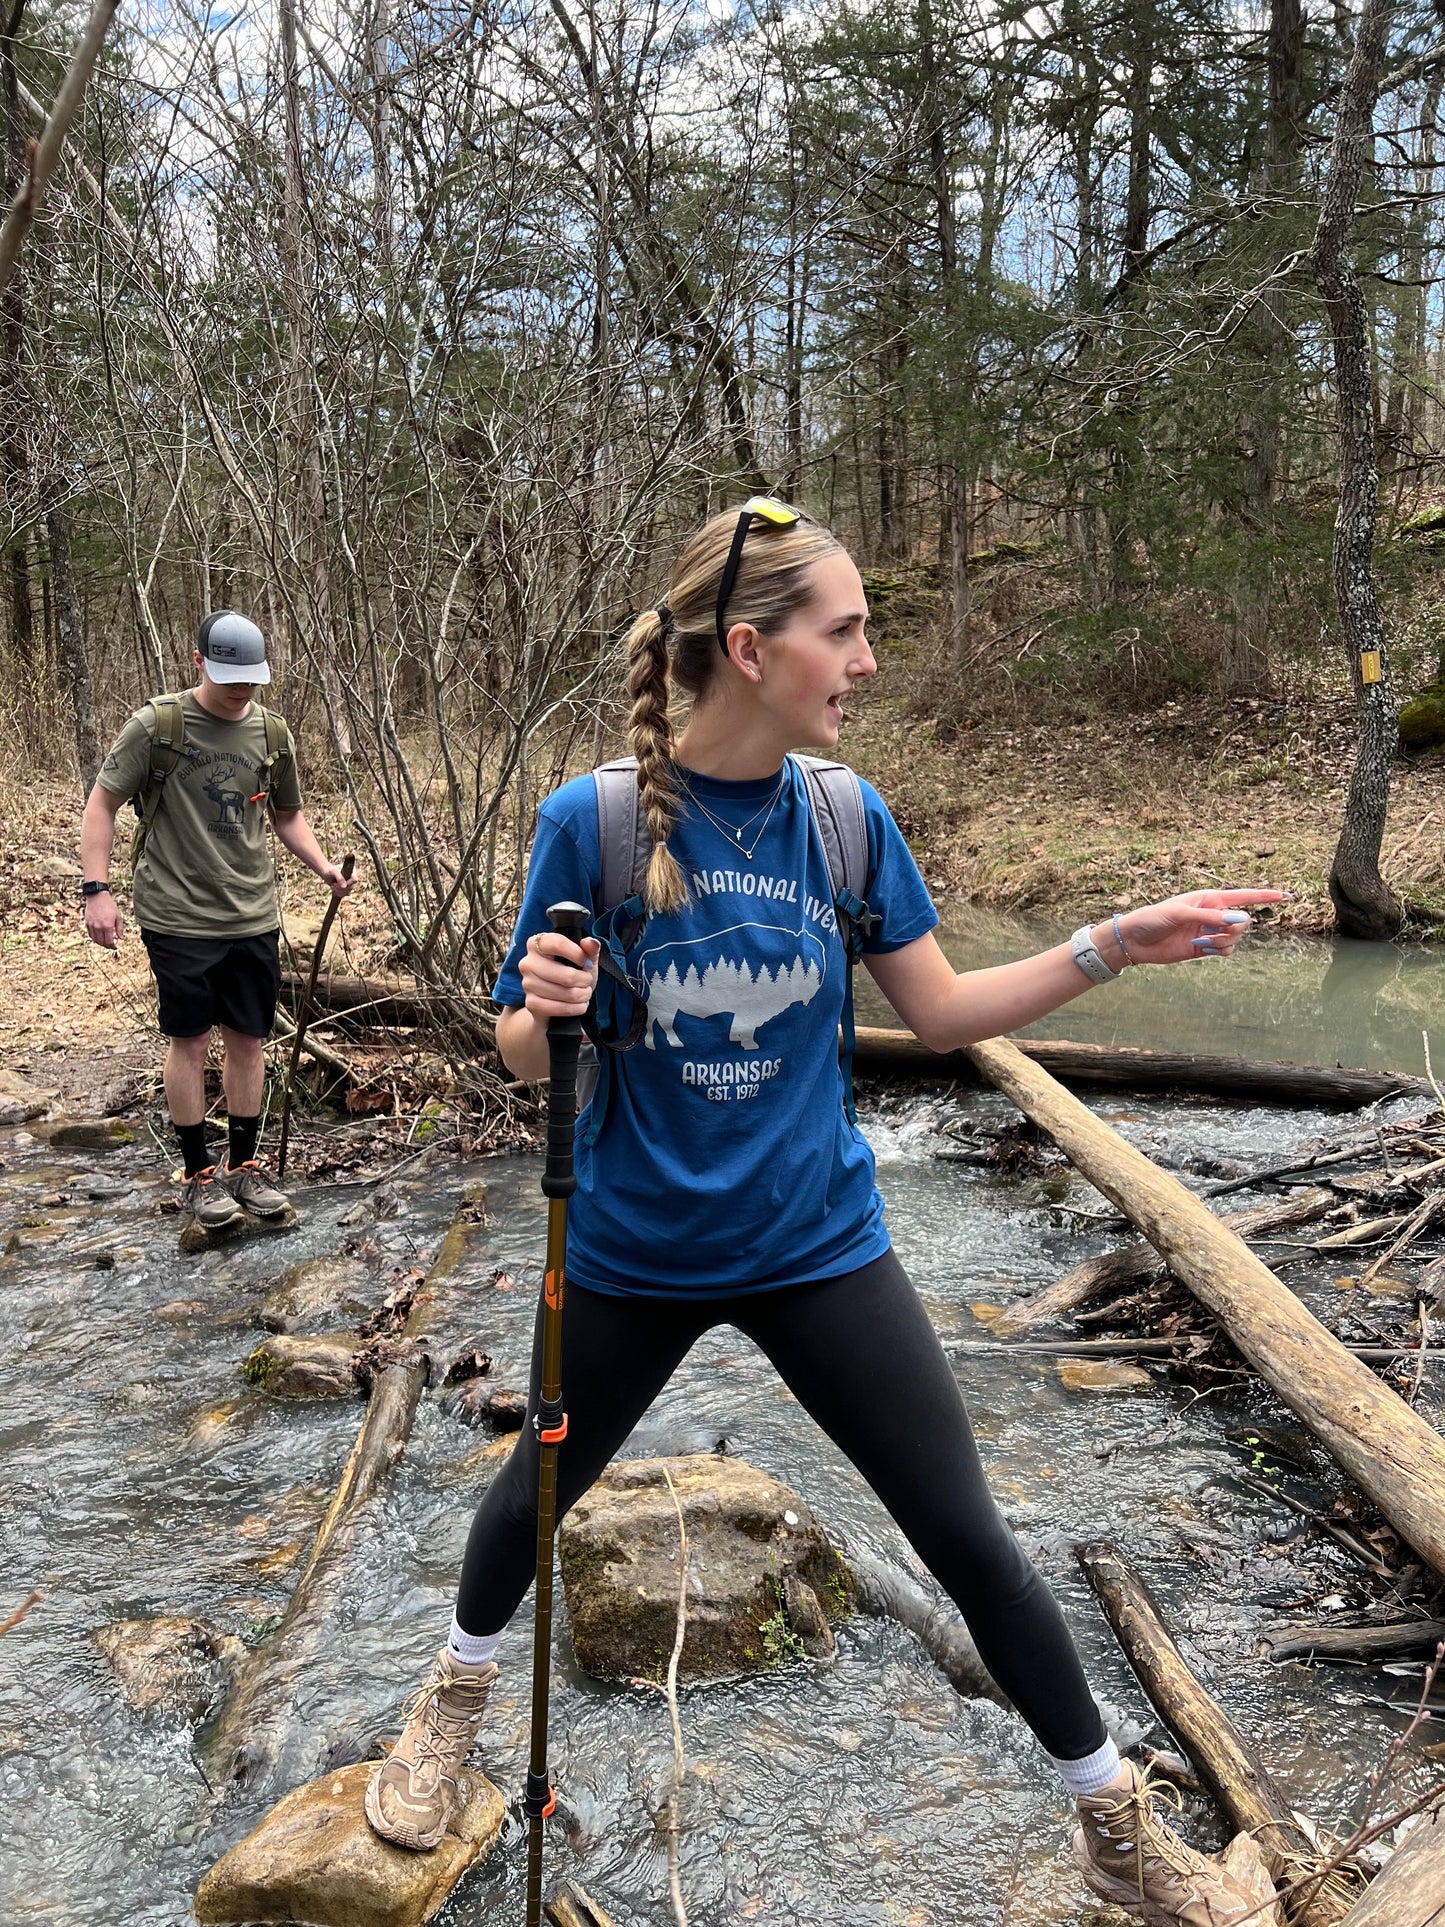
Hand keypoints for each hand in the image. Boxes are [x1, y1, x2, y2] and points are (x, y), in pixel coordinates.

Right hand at [84, 891, 123, 948]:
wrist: (97, 897)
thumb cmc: (109, 906)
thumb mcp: (118, 916)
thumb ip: (120, 929)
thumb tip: (121, 939)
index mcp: (107, 926)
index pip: (109, 941)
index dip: (112, 946)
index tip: (115, 947)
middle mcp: (98, 927)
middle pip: (102, 942)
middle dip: (107, 946)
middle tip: (111, 946)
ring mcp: (92, 925)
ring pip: (95, 940)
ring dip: (100, 943)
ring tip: (105, 943)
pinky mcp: (87, 923)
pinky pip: (90, 934)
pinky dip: (94, 938)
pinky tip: (99, 938)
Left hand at [321, 862, 355, 899]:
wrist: (325, 873)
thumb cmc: (329, 870)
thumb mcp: (333, 872)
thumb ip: (340, 878)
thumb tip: (344, 887)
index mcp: (351, 871)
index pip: (354, 880)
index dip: (348, 883)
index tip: (340, 883)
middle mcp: (352, 878)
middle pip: (350, 887)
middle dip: (340, 888)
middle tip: (333, 884)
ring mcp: (349, 884)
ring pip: (348, 892)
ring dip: (338, 891)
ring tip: (332, 886)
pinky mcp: (346, 888)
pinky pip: (345, 894)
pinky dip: (338, 893)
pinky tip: (334, 889)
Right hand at [519, 930, 599, 1021]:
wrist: (557, 999)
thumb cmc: (571, 973)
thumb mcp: (583, 958)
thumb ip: (590, 948)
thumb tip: (590, 943)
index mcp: (538, 944)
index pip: (557, 944)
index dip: (578, 954)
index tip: (586, 962)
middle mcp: (528, 962)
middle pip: (566, 975)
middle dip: (585, 981)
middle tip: (587, 981)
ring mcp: (527, 983)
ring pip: (565, 993)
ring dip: (582, 995)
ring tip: (584, 993)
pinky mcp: (531, 1003)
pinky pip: (558, 1008)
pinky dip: (574, 1008)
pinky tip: (579, 1005)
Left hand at [1105, 890, 1285, 967]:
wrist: (1135, 941)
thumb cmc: (1152, 919)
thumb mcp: (1178, 913)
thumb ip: (1208, 916)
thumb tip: (1237, 920)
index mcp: (1209, 898)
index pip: (1243, 896)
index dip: (1265, 896)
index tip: (1286, 896)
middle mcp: (1213, 914)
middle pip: (1243, 921)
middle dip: (1234, 928)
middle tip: (1211, 932)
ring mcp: (1210, 931)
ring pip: (1236, 937)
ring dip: (1224, 942)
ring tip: (1201, 942)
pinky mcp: (1205, 948)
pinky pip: (1226, 950)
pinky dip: (1220, 951)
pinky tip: (1202, 949)